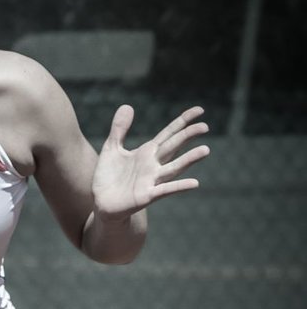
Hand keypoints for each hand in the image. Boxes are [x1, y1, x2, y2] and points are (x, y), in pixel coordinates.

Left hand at [92, 104, 209, 222]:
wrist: (102, 203)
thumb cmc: (109, 177)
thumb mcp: (111, 148)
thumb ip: (119, 129)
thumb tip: (127, 105)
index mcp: (147, 152)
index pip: (169, 133)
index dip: (183, 121)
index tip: (200, 110)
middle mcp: (154, 165)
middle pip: (174, 147)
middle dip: (188, 136)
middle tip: (205, 126)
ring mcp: (151, 181)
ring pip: (173, 168)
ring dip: (189, 160)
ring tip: (205, 150)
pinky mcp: (146, 196)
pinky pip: (164, 191)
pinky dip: (178, 187)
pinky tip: (194, 183)